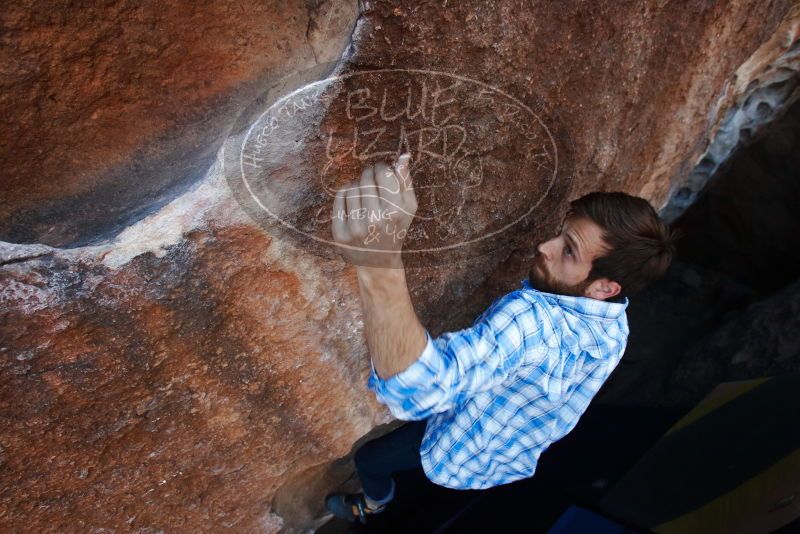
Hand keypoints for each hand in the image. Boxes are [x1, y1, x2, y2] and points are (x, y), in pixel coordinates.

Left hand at [332, 153, 416, 267]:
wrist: (379, 261)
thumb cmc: (396, 228)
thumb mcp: (409, 207)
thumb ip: (406, 181)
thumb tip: (403, 156)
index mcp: (395, 212)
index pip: (383, 173)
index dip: (382, 167)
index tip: (382, 171)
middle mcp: (375, 220)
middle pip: (366, 178)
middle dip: (369, 174)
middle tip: (372, 179)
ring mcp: (355, 228)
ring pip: (352, 187)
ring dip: (358, 184)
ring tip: (364, 193)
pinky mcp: (340, 233)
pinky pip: (339, 197)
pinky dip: (346, 193)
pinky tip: (354, 199)